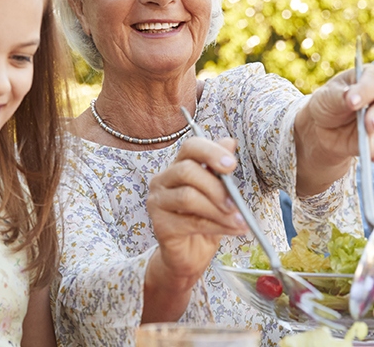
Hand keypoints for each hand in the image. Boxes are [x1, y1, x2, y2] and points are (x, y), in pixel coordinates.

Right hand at [147, 136, 247, 287]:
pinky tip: (234, 230)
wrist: (189, 256)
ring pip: (188, 197)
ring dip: (219, 210)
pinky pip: (191, 221)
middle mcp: (161, 181)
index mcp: (177, 167)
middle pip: (186, 171)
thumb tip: (229, 141)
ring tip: (239, 221)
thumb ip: (220, 170)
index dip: (210, 151)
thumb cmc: (203, 221)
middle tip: (236, 203)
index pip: (189, 147)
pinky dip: (218, 226)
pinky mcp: (160, 225)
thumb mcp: (217, 193)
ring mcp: (157, 203)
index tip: (231, 165)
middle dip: (216, 186)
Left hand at [295, 64, 373, 194]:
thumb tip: (352, 99)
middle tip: (368, 124)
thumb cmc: (328, 103)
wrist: (323, 126)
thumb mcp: (328, 96)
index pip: (373, 81)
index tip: (353, 102)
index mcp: (370, 77)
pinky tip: (370, 157)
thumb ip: (341, 97)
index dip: (366, 91)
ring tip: (367, 139)